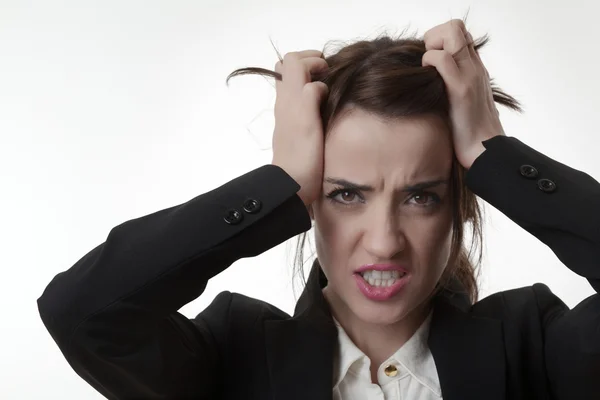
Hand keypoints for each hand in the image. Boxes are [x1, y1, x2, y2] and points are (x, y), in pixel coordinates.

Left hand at [271, 50, 329, 206]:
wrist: (293, 186)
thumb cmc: (303, 158)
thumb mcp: (309, 124)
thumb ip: (310, 97)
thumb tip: (318, 83)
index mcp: (289, 99)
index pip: (292, 61)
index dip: (311, 58)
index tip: (329, 70)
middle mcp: (285, 104)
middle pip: (288, 68)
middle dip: (309, 63)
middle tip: (329, 74)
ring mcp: (288, 116)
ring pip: (293, 84)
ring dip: (310, 79)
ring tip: (329, 89)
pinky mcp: (294, 128)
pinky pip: (299, 100)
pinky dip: (311, 95)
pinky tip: (325, 107)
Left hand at [422, 19, 505, 169]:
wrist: (484, 150)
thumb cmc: (469, 132)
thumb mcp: (463, 101)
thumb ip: (454, 85)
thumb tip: (431, 82)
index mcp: (476, 68)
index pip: (461, 34)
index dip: (441, 39)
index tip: (431, 60)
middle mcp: (475, 66)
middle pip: (456, 26)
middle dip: (434, 36)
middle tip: (427, 61)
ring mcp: (470, 74)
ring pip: (451, 33)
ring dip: (431, 46)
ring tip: (428, 70)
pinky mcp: (460, 88)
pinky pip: (441, 59)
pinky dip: (428, 62)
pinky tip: (427, 79)